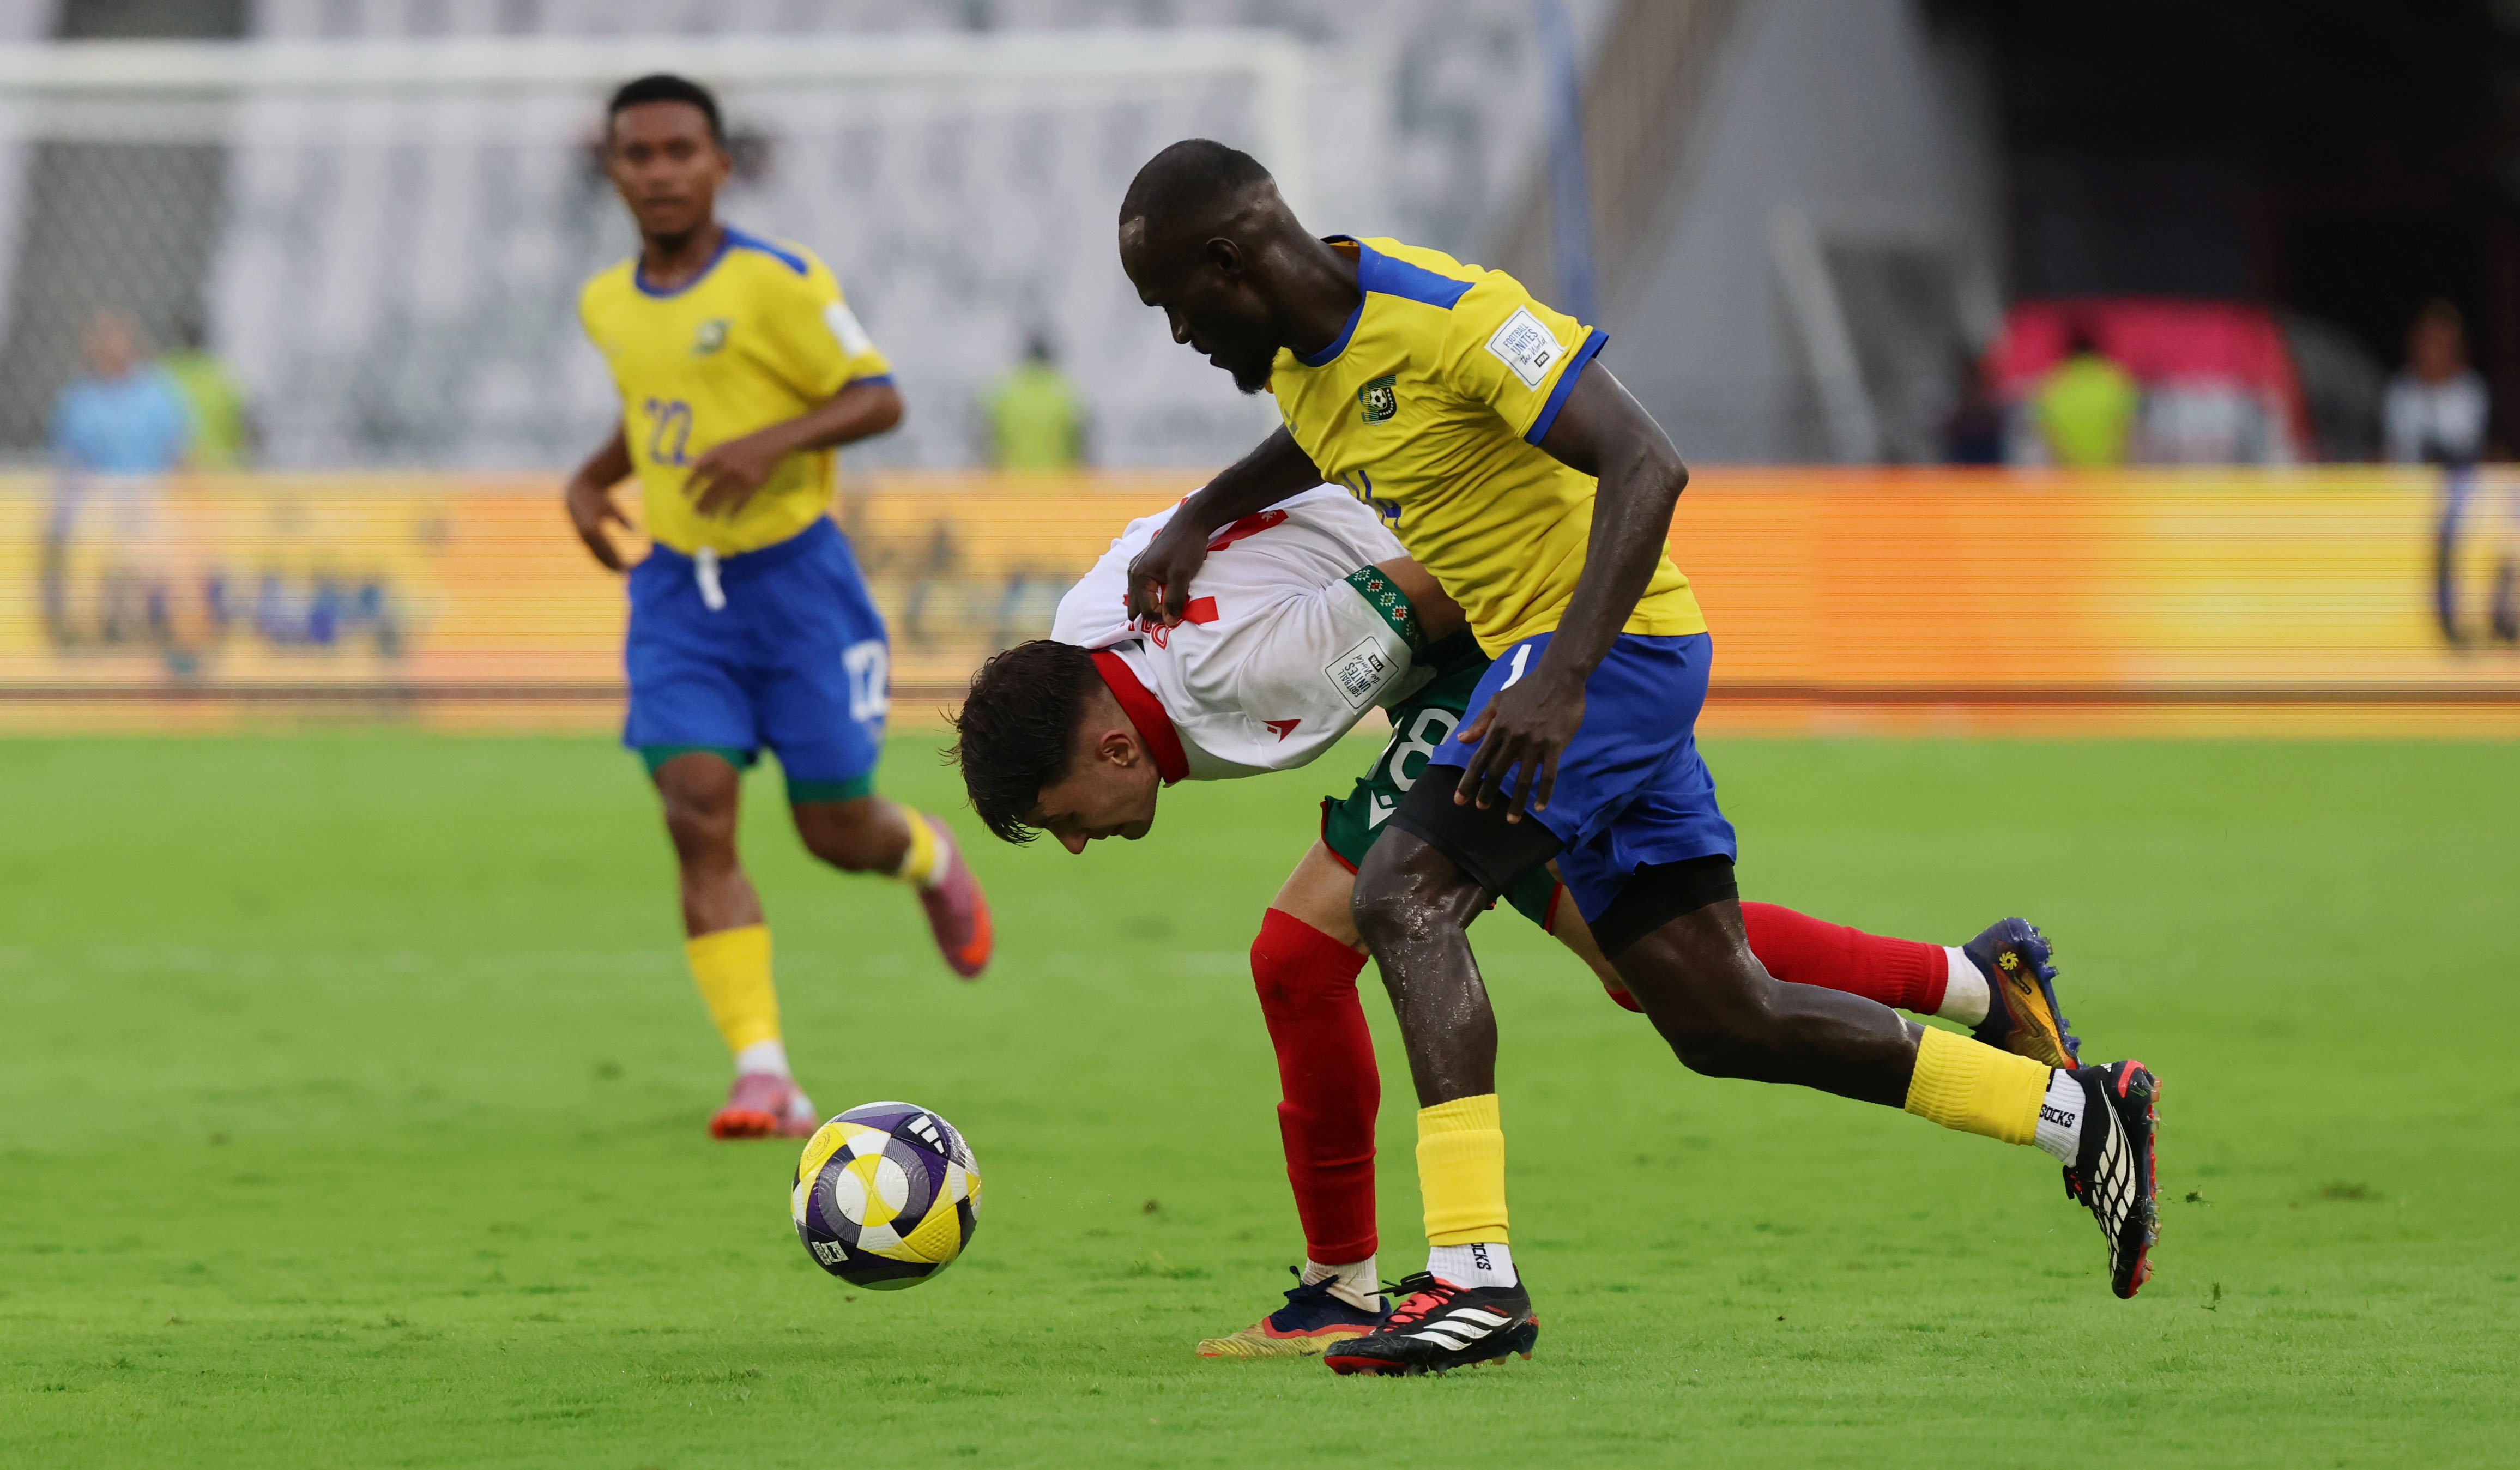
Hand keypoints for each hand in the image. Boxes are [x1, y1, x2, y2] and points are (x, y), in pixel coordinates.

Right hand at [564, 476, 631, 571]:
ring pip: (597, 558)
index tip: (631, 568)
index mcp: (594, 530)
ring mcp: (583, 539)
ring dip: (608, 566)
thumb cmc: (598, 498)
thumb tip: (637, 532)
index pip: (609, 552)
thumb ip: (623, 519)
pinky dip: (602, 560)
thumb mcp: (612, 507)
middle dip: (615, 567)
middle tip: (628, 574)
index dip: (620, 561)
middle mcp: (586, 538)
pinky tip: (611, 564)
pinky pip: (593, 553)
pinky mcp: (583, 538)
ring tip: (621, 572)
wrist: (577, 492)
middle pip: (603, 558)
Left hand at [685, 428, 792, 517]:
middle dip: (702, 501)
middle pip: (711, 488)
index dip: (690, 482)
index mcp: (719, 455)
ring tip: (706, 515)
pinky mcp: (754, 485)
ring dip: (714, 507)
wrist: (769, 444)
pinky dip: (735, 509)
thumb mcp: (723, 446)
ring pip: (724, 496)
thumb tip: (691, 467)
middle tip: (695, 511)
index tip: (683, 493)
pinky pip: (742, 500)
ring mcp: (742, 477)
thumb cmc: (742, 446)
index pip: (699, 470)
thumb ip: (708, 456)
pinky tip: (728, 516)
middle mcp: (728, 467)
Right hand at [1125, 512, 1212, 625]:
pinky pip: (1142, 586)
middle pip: (1137, 605)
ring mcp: (1136, 567)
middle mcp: (1132, 572)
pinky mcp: (1144, 563)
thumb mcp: (1182, 576)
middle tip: (1170, 616)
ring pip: (1138, 596)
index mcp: (1138, 577)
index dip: (1162, 617)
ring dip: (1151, 604)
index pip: (1145, 610)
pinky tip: (1163, 594)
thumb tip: (1169, 622)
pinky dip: (1151, 594)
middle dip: (1151, 613)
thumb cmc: (1186, 547)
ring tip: (1167, 607)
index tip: (1178, 615)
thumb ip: (1174, 600)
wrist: (1190, 522)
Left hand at [1455, 665, 1584, 822]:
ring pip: (1522, 779)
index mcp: (1498, 728)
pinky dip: (1544, 793)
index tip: (1459, 800)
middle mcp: (1513, 739)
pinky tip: (1540, 806)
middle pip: (1496, 772)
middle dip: (1486, 793)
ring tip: (1511, 819)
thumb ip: (1480, 722)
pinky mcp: (1554, 746)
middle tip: (1481, 809)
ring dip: (1516, 802)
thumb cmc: (1528, 687)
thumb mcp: (1498, 700)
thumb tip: (1462, 739)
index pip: (1479, 760)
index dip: (1468, 782)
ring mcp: (1534, 744)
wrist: (1559, 677)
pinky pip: (1548, 775)